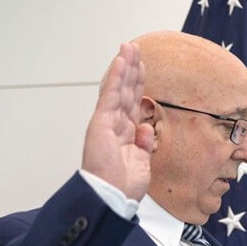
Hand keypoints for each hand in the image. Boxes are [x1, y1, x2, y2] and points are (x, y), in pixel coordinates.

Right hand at [81, 43, 153, 200]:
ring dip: (124, 67)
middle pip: (126, 91)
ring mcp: (107, 122)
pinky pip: (111, 94)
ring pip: (118, 88)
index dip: (138, 85)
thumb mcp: (142, 163)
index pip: (133, 104)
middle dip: (131, 70)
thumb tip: (145, 127)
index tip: (143, 69)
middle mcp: (115, 125)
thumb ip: (144, 144)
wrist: (111, 197)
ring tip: (130, 48)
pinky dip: (116, 77)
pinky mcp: (101, 122)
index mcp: (126, 135)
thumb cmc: (123, 187)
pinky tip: (121, 61)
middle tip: (136, 49)